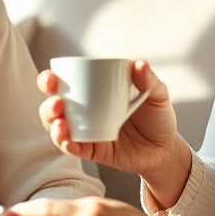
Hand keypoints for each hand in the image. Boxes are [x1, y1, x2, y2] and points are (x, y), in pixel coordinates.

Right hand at [38, 60, 191, 205]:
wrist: (166, 150)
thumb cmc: (158, 117)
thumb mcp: (157, 95)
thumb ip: (149, 80)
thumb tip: (139, 64)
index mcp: (93, 92)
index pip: (64, 83)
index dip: (50, 79)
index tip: (51, 77)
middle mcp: (83, 112)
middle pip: (54, 106)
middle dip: (48, 103)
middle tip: (56, 102)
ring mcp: (86, 132)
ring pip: (58, 128)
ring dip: (53, 124)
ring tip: (60, 122)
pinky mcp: (92, 152)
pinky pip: (73, 149)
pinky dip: (66, 144)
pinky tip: (67, 140)